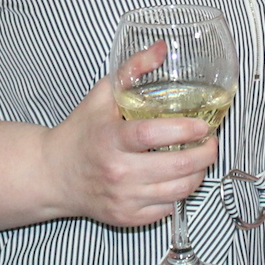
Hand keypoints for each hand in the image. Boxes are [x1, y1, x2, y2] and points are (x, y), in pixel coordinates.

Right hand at [44, 47, 218, 228]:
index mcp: (110, 139)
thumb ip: (132, 69)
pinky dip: (181, 193)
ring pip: (177, 191)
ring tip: (202, 158)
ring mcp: (123, 199)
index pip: (151, 136)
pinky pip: (167, 209)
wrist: (53, 174)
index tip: (202, 124)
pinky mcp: (127, 218)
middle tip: (212, 141)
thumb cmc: (81, 131)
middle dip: (204, 154)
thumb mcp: (102, 95)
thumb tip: (161, 47)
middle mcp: (117, 173)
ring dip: (199, 174)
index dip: (182, 130)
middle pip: (175, 167)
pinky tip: (182, 177)